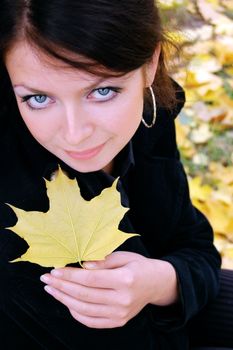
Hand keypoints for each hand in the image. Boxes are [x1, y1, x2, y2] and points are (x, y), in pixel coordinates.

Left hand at [40, 251, 177, 328]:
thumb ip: (102, 261)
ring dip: (64, 299)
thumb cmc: (138, 265)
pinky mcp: (118, 322)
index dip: (70, 275)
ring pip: (84, 310)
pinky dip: (75, 312)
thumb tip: (82, 265)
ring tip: (51, 289)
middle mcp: (123, 300)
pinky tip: (66, 301)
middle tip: (46, 279)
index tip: (54, 270)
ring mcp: (120, 314)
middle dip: (62, 286)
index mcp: (125, 280)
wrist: (155, 284)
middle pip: (84, 295)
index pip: (90, 279)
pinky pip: (91, 321)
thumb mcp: (123, 256)